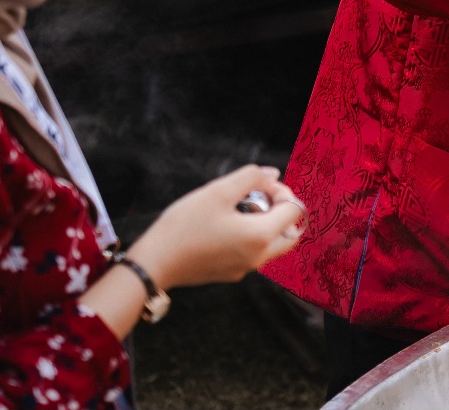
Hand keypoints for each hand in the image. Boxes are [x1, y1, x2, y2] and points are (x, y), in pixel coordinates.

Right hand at [124, 165, 303, 291]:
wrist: (153, 264)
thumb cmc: (184, 225)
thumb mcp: (218, 191)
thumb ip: (252, 178)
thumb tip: (272, 175)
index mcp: (261, 237)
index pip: (295, 210)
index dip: (281, 191)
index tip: (258, 186)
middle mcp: (258, 258)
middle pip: (290, 232)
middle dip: (279, 210)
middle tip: (254, 198)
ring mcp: (244, 269)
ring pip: (272, 244)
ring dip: (265, 223)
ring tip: (235, 209)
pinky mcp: (230, 273)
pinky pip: (253, 252)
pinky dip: (250, 236)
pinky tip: (222, 225)